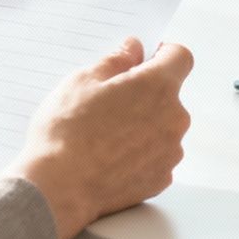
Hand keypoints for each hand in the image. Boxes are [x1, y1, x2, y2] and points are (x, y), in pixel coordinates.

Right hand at [14, 38, 192, 238]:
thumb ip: (116, 60)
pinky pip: (157, 155)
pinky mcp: (161, 178)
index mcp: (157, 87)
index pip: (180, 57)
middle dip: (145, 93)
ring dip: (144, 124)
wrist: (58, 188)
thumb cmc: (67, 132)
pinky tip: (110, 157)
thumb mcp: (83, 81)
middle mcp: (173, 119)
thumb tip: (134, 50)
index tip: (144, 60)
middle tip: (110, 101)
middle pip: (170, 94)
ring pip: (163, 126)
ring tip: (105, 134)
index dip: (163, 54)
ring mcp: (170, 152)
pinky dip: (140, 152)